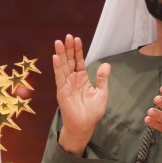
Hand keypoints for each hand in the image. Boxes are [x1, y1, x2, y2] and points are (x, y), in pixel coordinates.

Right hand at [54, 34, 110, 155]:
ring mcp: (66, 84)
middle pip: (69, 61)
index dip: (78, 50)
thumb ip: (102, 78)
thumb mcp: (102, 93)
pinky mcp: (62, 91)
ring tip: (59, 42)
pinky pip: (59, 77)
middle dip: (68, 49)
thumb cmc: (92, 111)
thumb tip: (106, 64)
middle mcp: (73, 79)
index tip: (77, 39)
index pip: (79, 61)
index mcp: (82, 78)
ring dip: (61, 54)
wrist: (84, 126)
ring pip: (63, 66)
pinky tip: (56, 57)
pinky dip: (57, 67)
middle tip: (67, 36)